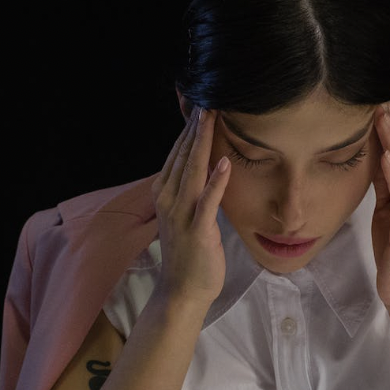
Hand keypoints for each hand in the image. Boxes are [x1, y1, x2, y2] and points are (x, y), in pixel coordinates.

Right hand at [152, 107, 231, 307]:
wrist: (183, 291)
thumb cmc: (189, 253)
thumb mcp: (188, 214)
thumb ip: (192, 189)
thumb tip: (205, 166)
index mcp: (165, 193)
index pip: (177, 153)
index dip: (189, 129)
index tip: (201, 105)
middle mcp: (169, 199)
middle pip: (183, 155)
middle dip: (196, 127)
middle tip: (208, 99)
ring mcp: (181, 214)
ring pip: (192, 170)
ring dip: (202, 142)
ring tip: (212, 117)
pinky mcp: (198, 230)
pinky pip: (207, 201)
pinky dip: (215, 180)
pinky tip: (224, 161)